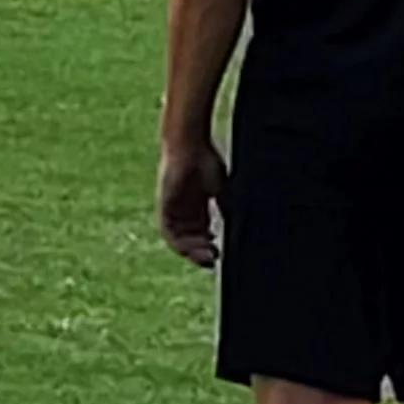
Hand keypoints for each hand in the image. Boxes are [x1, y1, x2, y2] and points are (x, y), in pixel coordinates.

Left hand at [157, 129, 228, 270]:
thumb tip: (240, 229)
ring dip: (192, 251)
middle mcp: (184, 210)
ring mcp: (173, 209)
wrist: (189, 145)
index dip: (209, 246)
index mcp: (198, 206)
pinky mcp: (164, 207)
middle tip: (214, 258)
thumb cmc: (207, 161)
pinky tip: (193, 246)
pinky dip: (179, 242)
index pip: (201, 234)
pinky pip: (168, 232)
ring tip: (207, 255)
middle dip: (201, 252)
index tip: (220, 253)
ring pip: (179, 240)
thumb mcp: (222, 190)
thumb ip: (226, 209)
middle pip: (190, 239)